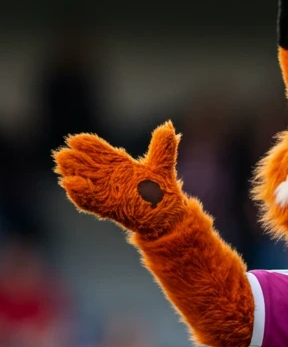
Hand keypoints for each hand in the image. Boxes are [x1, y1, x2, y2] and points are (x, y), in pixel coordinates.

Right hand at [54, 121, 187, 237]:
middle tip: (61, 155)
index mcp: (119, 164)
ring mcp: (108, 193)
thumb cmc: (161, 192)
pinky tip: (70, 187)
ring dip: (74, 176)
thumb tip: (168, 127)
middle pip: (88, 166)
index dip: (87, 145)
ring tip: (62, 170)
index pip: (99, 150)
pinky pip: (92, 201)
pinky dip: (82, 195)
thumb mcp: (161, 167)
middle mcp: (110, 177)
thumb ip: (162, 149)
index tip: (74, 140)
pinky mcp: (110, 209)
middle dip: (75, 160)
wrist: (167, 218)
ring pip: (86, 182)